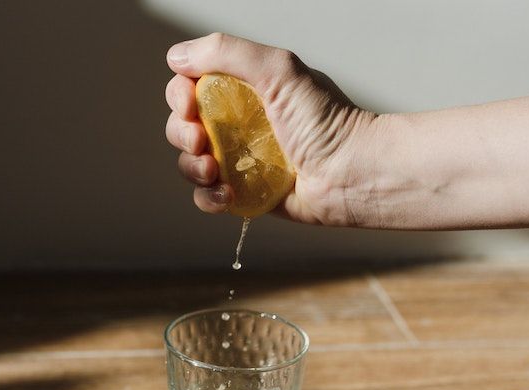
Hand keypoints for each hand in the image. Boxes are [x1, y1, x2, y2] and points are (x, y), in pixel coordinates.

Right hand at [165, 33, 377, 225]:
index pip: (190, 87)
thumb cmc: (326, 121)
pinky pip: (208, 197)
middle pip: (182, 126)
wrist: (352, 173)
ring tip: (214, 171)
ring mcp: (240, 160)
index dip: (180, 96)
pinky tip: (227, 194)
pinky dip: (208, 197)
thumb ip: (226, 53)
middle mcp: (237, 124)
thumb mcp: (278, 70)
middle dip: (182, 134)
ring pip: (190, 164)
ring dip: (192, 168)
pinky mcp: (245, 193)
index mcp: (243, 90)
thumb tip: (177, 57)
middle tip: (201, 141)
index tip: (189, 105)